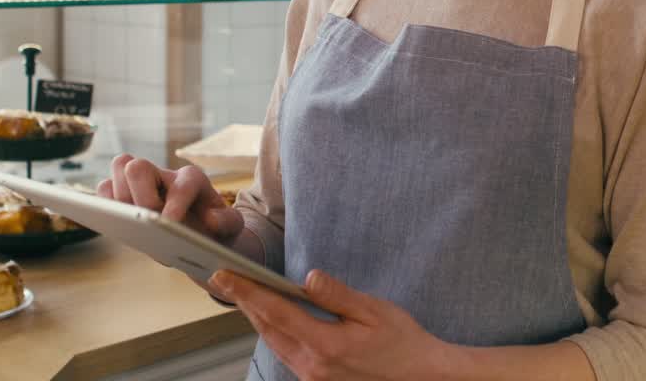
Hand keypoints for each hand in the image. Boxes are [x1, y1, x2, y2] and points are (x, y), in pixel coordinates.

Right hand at [96, 153, 243, 245]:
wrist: (200, 234)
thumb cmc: (215, 229)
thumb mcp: (232, 228)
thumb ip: (228, 223)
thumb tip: (209, 221)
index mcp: (192, 180)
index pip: (182, 185)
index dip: (175, 203)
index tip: (169, 223)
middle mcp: (164, 175)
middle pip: (137, 166)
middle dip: (139, 195)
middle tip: (146, 220)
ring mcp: (141, 183)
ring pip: (119, 167)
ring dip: (119, 197)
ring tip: (129, 222)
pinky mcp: (123, 195)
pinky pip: (103, 189)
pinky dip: (103, 204)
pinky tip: (114, 224)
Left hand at [211, 268, 458, 380]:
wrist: (419, 376)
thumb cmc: (402, 341)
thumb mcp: (374, 311)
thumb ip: (338, 295)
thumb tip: (308, 277)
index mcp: (326, 344)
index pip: (276, 312)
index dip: (247, 291)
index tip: (225, 275)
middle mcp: (312, 365)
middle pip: (268, 329)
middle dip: (245, 302)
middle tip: (225, 278)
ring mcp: (313, 377)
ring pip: (274, 343)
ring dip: (257, 317)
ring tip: (243, 293)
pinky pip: (286, 353)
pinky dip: (275, 332)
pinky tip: (273, 318)